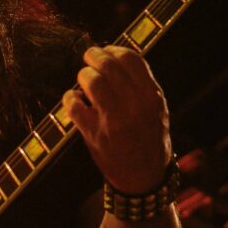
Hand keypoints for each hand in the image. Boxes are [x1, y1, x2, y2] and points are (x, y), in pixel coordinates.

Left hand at [62, 45, 172, 192]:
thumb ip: (142, 84)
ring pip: (91, 82)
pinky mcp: (93, 134)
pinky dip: (69, 98)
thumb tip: (119, 56)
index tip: (106, 50)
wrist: (143, 177)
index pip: (131, 59)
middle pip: (108, 66)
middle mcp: (133, 106)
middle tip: (89, 57)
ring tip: (83, 79)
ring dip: (83, 75)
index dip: (114, 49)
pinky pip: (74, 105)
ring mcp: (113, 120)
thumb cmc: (150, 139)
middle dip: (94, 56)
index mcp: (150, 97)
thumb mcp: (157, 109)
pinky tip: (73, 99)